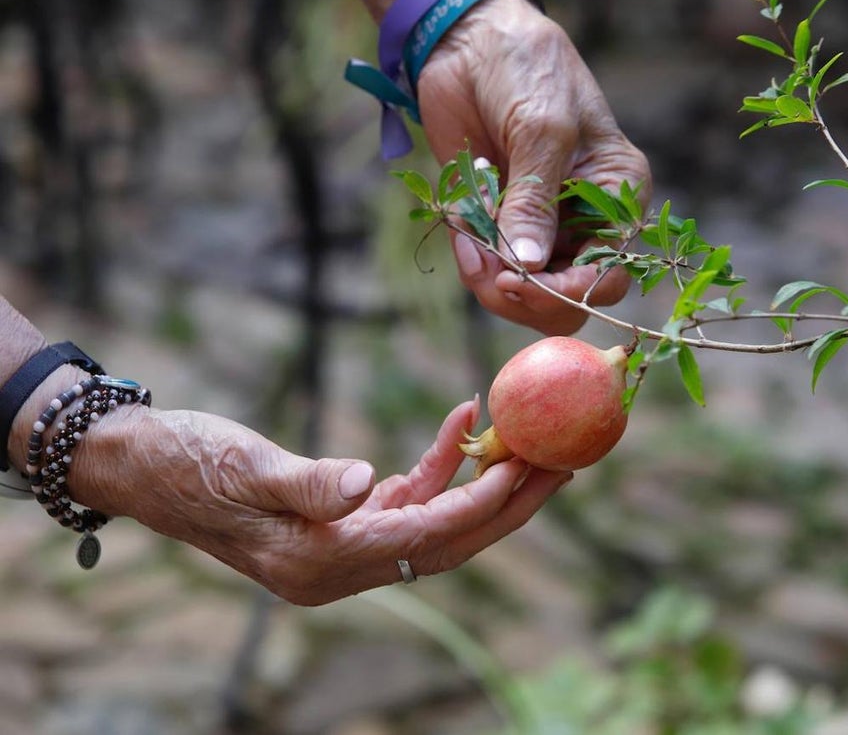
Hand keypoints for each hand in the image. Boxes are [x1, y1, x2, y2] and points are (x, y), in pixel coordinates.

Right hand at [70, 396, 570, 605]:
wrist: (141, 463)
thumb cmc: (185, 462)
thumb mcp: (244, 467)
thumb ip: (309, 482)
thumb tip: (368, 486)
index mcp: (321, 562)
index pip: (428, 537)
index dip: (485, 503)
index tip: (535, 466)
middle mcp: (341, 565)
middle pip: (452, 538)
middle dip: (512, 502)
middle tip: (569, 461)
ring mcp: (343, 544)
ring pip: (440, 519)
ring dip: (488, 482)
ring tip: (539, 441)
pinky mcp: (342, 518)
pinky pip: (408, 496)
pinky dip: (440, 463)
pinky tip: (464, 420)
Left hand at [417, 0, 651, 334]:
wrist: (470, 41)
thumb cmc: (527, 69)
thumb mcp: (541, 129)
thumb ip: (535, 201)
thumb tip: (528, 265)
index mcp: (617, 197)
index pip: (610, 273)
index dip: (571, 290)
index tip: (524, 281)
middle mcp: (583, 220)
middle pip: (567, 296)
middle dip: (529, 296)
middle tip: (494, 277)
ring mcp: (538, 225)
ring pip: (524, 290)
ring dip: (491, 278)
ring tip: (471, 244)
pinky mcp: (496, 222)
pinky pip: (486, 265)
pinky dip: (470, 258)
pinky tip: (461, 228)